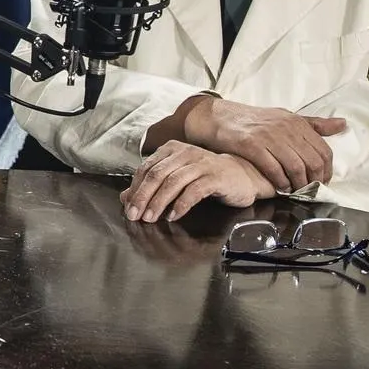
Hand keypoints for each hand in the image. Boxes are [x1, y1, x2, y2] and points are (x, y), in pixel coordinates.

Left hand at [121, 141, 273, 221]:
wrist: (242, 176)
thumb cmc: (206, 177)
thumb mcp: (176, 179)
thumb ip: (151, 186)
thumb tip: (126, 198)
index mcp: (171, 150)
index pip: (146, 168)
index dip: (135, 189)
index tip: (128, 207)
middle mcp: (185, 153)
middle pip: (156, 174)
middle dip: (143, 197)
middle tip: (135, 216)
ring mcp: (201, 163)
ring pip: (173, 182)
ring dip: (159, 202)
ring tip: (151, 218)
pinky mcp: (215, 176)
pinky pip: (194, 190)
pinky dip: (181, 204)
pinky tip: (173, 216)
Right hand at [179, 95, 345, 192]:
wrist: (220, 117)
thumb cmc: (255, 121)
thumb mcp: (287, 118)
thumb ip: (314, 124)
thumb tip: (343, 125)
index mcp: (297, 122)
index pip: (324, 150)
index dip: (327, 170)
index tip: (322, 181)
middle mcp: (286, 128)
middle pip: (312, 161)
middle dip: (314, 180)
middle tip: (309, 190)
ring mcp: (268, 136)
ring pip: (295, 167)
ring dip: (298, 184)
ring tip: (295, 191)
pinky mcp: (251, 145)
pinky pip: (273, 168)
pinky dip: (280, 182)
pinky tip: (280, 187)